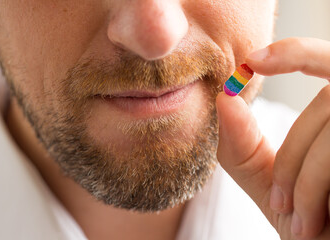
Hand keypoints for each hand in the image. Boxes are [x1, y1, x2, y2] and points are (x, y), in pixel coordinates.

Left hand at [216, 37, 329, 239]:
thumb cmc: (309, 220)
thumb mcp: (268, 180)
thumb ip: (242, 142)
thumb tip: (223, 96)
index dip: (297, 51)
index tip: (252, 62)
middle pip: (328, 101)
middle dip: (294, 152)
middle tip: (278, 198)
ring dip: (303, 180)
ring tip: (298, 218)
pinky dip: (315, 194)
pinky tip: (319, 224)